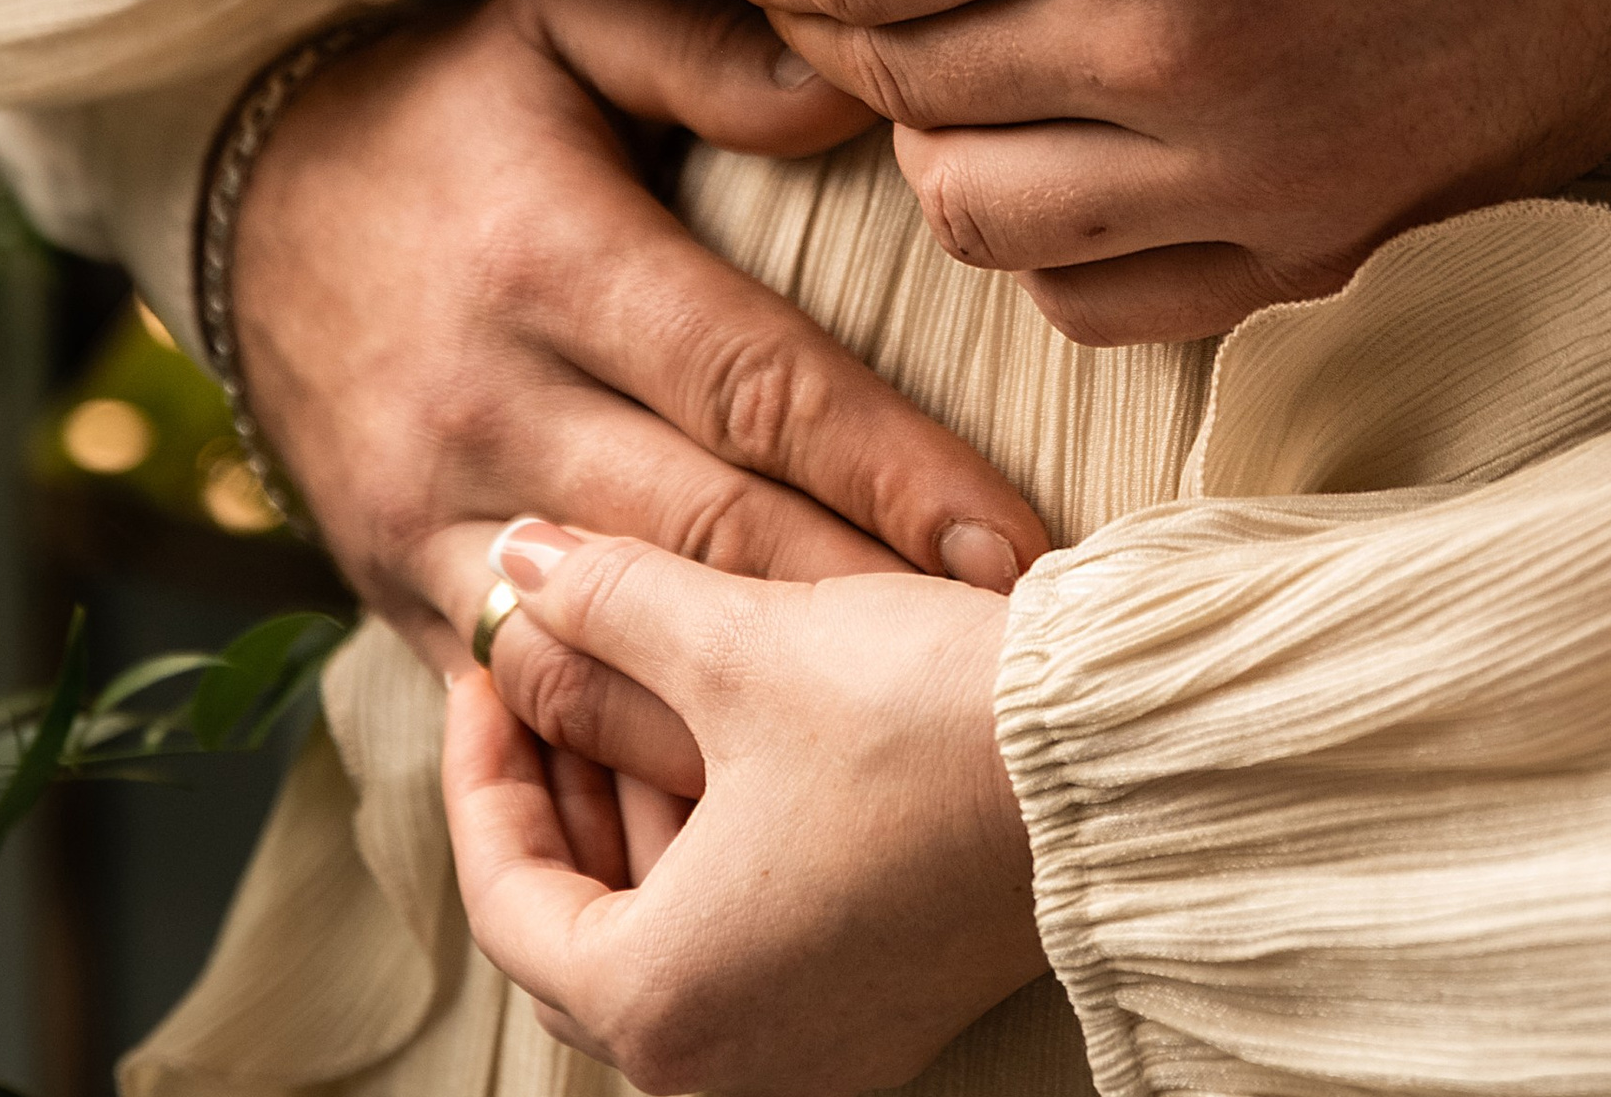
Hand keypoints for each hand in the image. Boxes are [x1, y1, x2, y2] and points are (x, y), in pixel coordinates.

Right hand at [233, 0, 1049, 764]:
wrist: (238, 199)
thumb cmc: (444, 111)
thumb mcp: (554, 24)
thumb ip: (701, 50)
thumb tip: (851, 88)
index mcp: (549, 260)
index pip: (751, 384)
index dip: (890, 471)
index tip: (1010, 543)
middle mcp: (487, 403)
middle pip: (709, 539)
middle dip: (865, 614)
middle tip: (1007, 670)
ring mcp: (430, 514)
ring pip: (617, 653)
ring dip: (760, 718)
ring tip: (905, 757)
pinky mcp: (394, 588)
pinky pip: (522, 705)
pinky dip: (626, 765)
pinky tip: (744, 812)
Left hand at [446, 521, 1041, 1095]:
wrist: (1129, 762)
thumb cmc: (922, 720)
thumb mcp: (739, 645)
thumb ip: (607, 604)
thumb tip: (516, 564)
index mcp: (669, 1004)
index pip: (508, 897)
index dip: (481, 769)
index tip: (487, 670)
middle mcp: (735, 1067)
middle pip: (578, 931)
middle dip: (554, 790)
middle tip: (542, 671)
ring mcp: (820, 1052)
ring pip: (664, 937)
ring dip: (630, 813)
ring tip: (628, 678)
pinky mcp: (885, 1008)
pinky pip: (745, 945)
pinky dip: (708, 847)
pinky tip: (719, 738)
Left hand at [703, 0, 1610, 342]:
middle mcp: (1174, 37)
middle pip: (889, 71)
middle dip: (830, 17)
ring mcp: (1251, 167)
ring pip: (965, 204)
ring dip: (926, 128)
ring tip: (958, 51)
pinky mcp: (1318, 251)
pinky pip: (1090, 298)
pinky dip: (1040, 234)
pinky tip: (1064, 147)